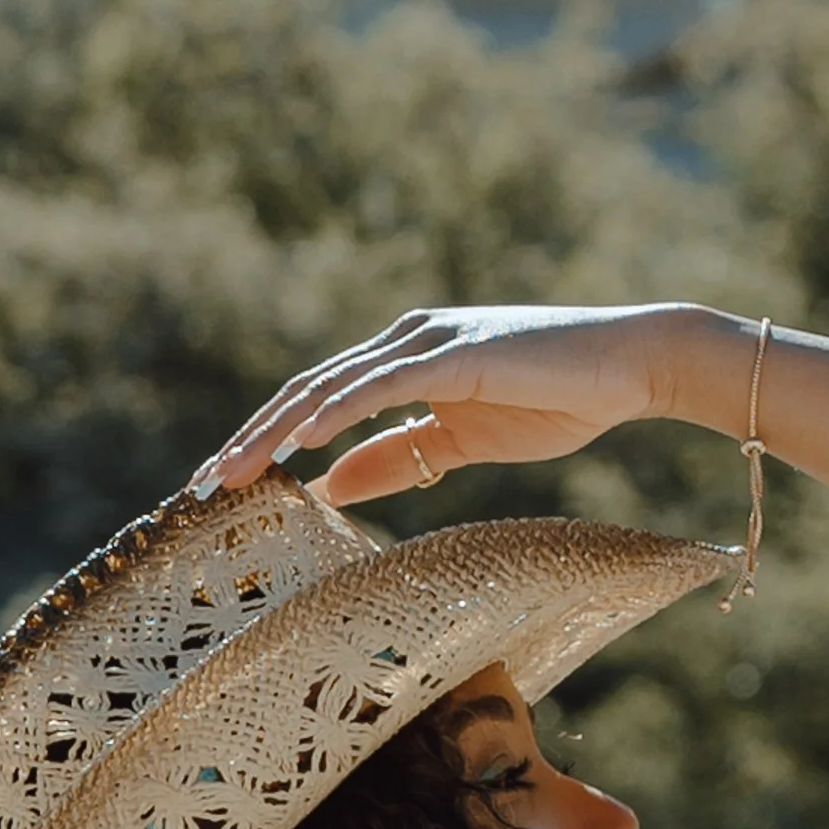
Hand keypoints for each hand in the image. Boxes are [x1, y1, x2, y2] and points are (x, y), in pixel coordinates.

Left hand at [194, 303, 699, 507]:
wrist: (627, 368)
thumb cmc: (555, 400)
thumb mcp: (458, 442)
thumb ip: (396, 458)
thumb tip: (329, 484)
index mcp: (401, 361)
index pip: (317, 403)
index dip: (267, 443)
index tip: (226, 486)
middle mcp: (403, 342)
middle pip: (306, 393)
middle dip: (251, 440)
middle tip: (202, 487)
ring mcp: (426, 343)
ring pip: (329, 389)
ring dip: (275, 432)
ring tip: (232, 472)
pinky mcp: (454, 355)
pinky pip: (379, 386)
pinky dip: (335, 413)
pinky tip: (301, 443)